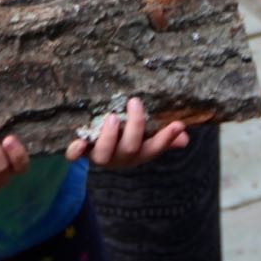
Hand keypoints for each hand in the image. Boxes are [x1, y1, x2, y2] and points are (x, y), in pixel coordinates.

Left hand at [66, 98, 187, 168]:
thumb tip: (185, 136)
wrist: (96, 151)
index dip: (166, 138)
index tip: (178, 124)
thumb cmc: (126, 139)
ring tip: (112, 118)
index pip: (155, 148)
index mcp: (138, 153)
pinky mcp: (82, 152)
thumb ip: (163, 135)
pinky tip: (79, 142)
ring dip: (109, 137)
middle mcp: (120, 157)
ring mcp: (100, 156)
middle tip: (135, 102)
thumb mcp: (146, 137)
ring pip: (104, 155)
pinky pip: (75, 156)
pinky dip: (76, 150)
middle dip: (135, 126)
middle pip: (131, 148)